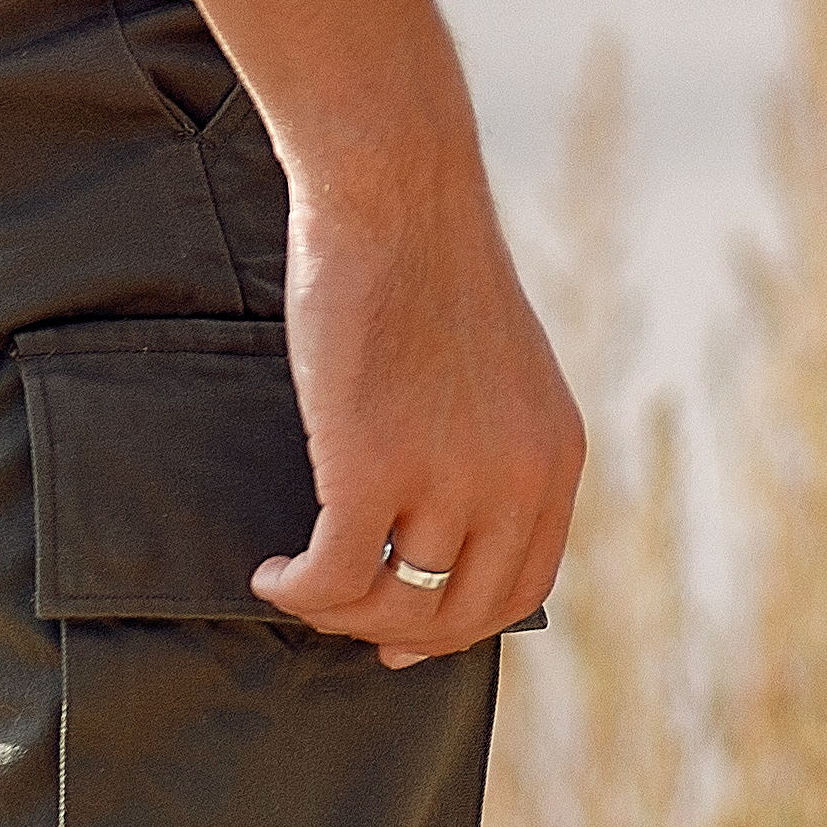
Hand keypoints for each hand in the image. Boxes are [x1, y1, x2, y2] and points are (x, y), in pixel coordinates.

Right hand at [243, 157, 584, 667]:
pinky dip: (297, 591)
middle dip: (395, 632)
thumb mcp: (499, 371)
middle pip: (459, 614)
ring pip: (394, 606)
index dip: (460, 628)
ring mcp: (447, 477)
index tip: (407, 633)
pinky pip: (333, 578)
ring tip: (299, 583)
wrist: (396, 194)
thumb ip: (492, 447)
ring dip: (337, 613)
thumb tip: (444, 529)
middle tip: (341, 615)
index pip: (522, 588)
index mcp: (553, 456)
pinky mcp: (371, 465)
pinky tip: (273, 573)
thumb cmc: (430, 265)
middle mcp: (515, 478)